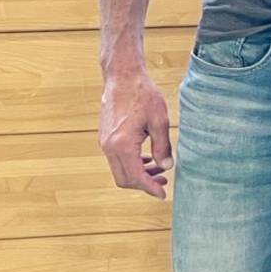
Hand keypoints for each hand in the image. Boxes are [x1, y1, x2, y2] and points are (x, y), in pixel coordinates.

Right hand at [99, 70, 172, 197]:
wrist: (122, 77)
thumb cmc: (142, 94)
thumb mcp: (159, 120)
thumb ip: (163, 147)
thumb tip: (166, 167)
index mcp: (122, 145)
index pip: (135, 177)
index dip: (150, 188)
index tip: (163, 194)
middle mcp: (109, 147)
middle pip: (124, 179)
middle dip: (143, 184)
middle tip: (163, 183)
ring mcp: (104, 142)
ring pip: (119, 170)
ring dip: (138, 174)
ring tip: (158, 170)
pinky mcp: (105, 137)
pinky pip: (116, 159)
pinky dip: (131, 163)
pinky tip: (147, 158)